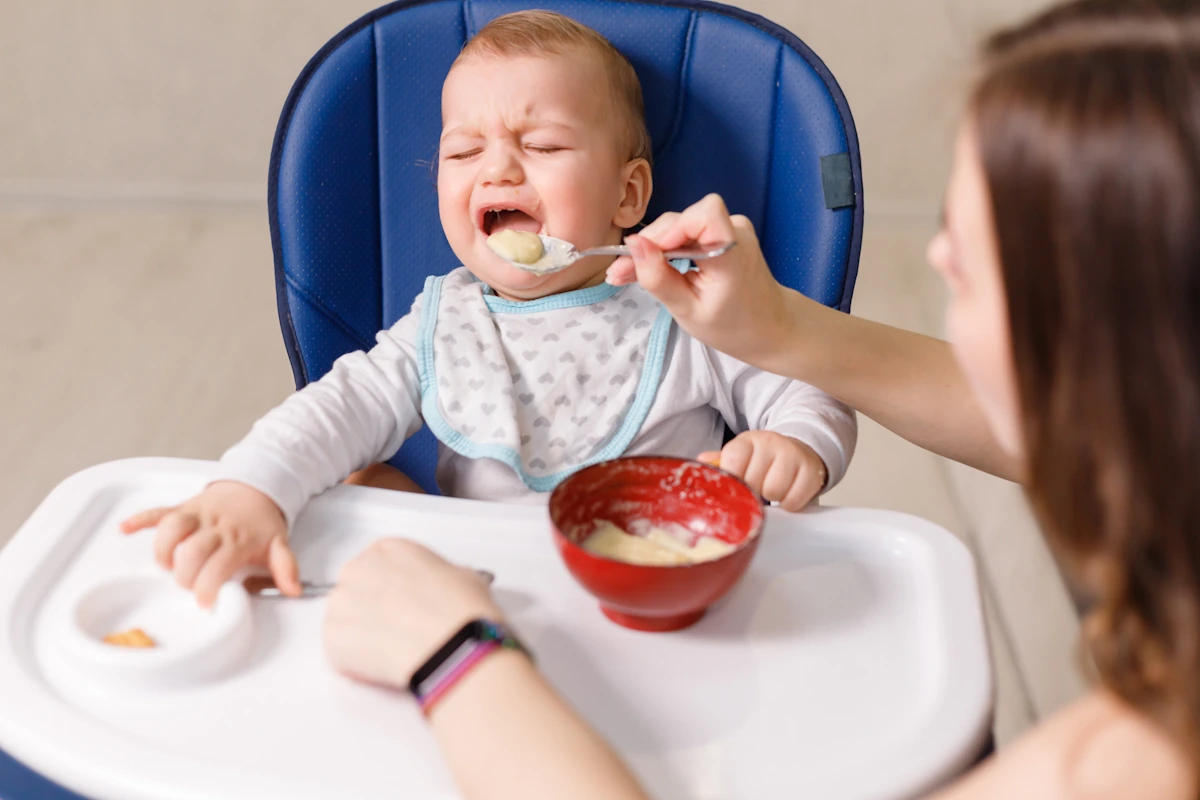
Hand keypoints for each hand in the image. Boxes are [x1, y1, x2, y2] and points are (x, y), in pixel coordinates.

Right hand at [120, 481, 298, 606]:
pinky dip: (140, 518)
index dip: (207, 587)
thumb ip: (286, 568)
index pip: (218, 565)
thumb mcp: (279, 544)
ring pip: (172, 527)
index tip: (205, 602)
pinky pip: (158, 510)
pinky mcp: (182, 507)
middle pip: (191, 550)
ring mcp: (196, 514)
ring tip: (166, 566)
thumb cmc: (262, 521)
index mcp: (237, 539)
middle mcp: (215, 525)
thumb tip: (293, 589)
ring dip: (163, 550)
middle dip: (184, 575)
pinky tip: (125, 529)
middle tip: (188, 586)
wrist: (257, 485)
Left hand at [324, 539, 501, 688]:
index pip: (379, 566)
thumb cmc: (459, 612)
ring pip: (345, 621)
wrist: (450, 646)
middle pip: (356, 590)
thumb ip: (440, 576)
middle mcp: (358, 569)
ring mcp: (341, 604)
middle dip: (373, 610)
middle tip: (397, 628)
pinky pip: (339, 652)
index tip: (402, 603)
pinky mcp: (332, 638)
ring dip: (363, 635)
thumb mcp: (462, 576)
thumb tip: (443, 589)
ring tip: (392, 650)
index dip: (393, 589)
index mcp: (388, 549)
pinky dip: (356, 662)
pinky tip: (383, 664)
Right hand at [606, 194, 794, 364]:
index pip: (704, 213)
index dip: (673, 228)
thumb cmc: (732, 327)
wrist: (770, 327)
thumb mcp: (688, 312)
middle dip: (649, 244)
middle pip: (682, 219)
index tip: (651, 255)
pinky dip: (667, 248)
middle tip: (619, 273)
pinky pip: (689, 232)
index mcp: (731, 253)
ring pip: (680, 225)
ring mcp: (732, 228)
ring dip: (653, 247)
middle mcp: (735, 231)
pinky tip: (647, 266)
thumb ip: (659, 278)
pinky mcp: (725, 232)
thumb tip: (632, 245)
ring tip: (627, 274)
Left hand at [699, 431, 827, 511]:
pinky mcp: (811, 471)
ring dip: (772, 498)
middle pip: (753, 481)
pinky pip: (794, 501)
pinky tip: (788, 493)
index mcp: (748, 440)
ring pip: (774, 491)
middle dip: (753, 492)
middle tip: (758, 488)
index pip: (733, 460)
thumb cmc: (765, 459)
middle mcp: (771, 442)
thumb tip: (700, 462)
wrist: (800, 451)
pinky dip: (790, 504)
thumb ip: (721, 461)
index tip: (736, 488)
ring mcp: (793, 455)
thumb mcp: (741, 456)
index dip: (733, 480)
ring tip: (772, 490)